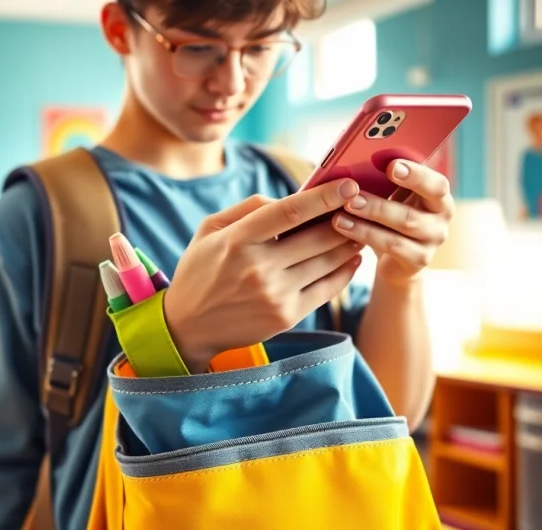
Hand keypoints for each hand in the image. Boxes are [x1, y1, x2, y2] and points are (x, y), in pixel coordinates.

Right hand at [164, 179, 364, 372]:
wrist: (188, 326)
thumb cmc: (200, 271)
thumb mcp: (209, 230)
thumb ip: (247, 208)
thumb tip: (289, 199)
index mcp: (237, 241)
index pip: (290, 212)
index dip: (324, 196)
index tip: (348, 184)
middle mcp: (258, 268)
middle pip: (317, 236)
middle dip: (344, 218)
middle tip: (360, 206)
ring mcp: (275, 294)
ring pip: (328, 261)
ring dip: (348, 243)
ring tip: (359, 230)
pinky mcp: (286, 316)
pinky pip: (328, 289)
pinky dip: (345, 271)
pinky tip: (351, 259)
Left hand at [332, 160, 452, 285]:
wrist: (396, 259)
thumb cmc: (390, 217)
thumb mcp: (393, 196)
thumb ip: (386, 180)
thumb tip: (357, 162)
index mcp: (438, 196)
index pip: (437, 185)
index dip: (416, 175)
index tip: (391, 166)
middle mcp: (441, 219)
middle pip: (413, 213)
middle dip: (379, 204)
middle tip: (351, 196)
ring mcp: (432, 242)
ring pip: (399, 231)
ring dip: (367, 221)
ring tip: (339, 216)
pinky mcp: (418, 260)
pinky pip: (390, 247)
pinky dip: (364, 236)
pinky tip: (343, 228)